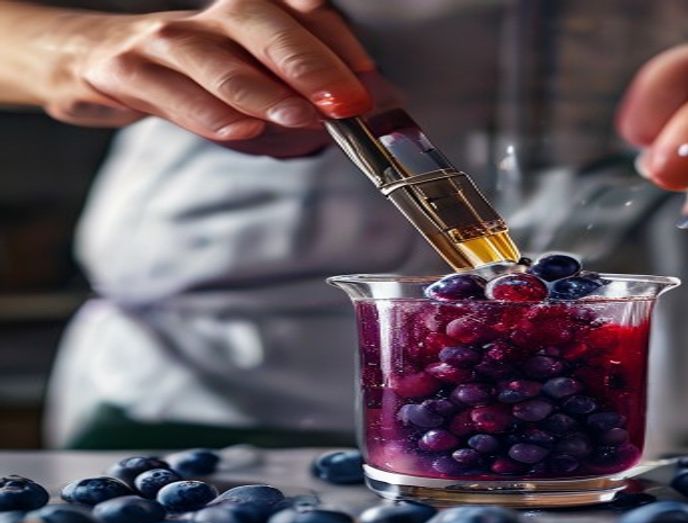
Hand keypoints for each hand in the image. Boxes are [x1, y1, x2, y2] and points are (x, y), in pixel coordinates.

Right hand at [44, 0, 373, 156]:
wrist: (97, 62)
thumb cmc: (196, 75)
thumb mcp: (257, 78)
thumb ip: (309, 93)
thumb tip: (373, 108)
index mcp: (253, 13)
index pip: (304, 11)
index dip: (339, 42)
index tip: (368, 78)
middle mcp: (214, 18)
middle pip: (263, 25)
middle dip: (309, 64)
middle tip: (344, 102)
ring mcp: (168, 41)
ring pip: (218, 60)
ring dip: (264, 92)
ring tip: (301, 119)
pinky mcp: (127, 71)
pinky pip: (169, 91)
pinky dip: (206, 112)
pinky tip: (239, 129)